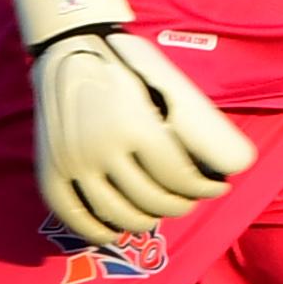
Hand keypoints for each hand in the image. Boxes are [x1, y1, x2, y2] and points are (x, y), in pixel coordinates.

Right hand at [10, 0, 252, 243]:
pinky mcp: (50, 172)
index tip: (217, 188)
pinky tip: (118, 229)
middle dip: (179, 205)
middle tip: (189, 200)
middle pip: (152, 201)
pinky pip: (76, 218)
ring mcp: (73, 163)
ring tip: (158, 211)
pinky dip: (100, 232)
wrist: (66, 51)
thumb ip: (186, 124)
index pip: (179, 178)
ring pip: (118, 215)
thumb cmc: (122, 67)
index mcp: (134, 125)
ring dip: (145, 220)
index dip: (204, 189)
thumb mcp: (158, 85)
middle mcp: (102, 148)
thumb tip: (232, 162)